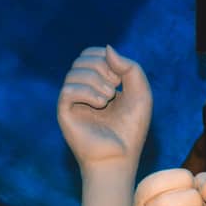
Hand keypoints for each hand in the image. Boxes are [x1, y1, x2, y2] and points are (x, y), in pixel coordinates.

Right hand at [57, 45, 151, 169]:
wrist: (120, 157)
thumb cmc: (131, 130)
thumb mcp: (141, 94)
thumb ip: (131, 68)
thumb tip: (107, 48)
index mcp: (97, 83)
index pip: (92, 54)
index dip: (105, 58)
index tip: (120, 78)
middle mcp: (82, 89)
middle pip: (82, 59)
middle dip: (102, 67)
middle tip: (115, 89)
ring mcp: (71, 100)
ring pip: (75, 73)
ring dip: (96, 81)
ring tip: (108, 99)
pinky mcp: (64, 112)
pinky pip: (68, 90)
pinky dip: (87, 92)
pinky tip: (100, 104)